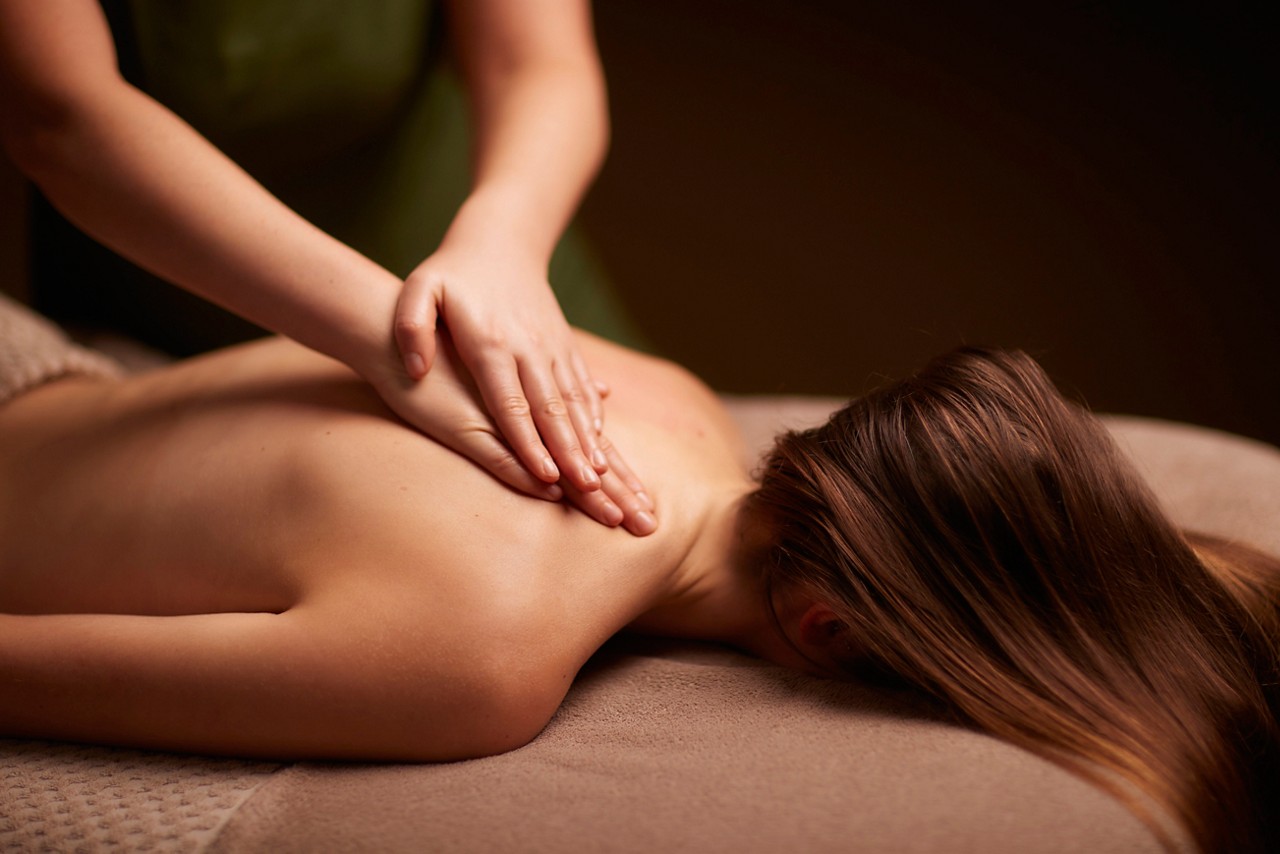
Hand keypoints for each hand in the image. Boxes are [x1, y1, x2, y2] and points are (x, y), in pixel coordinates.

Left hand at [393, 235, 653, 526]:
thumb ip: (411, 326)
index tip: (544, 475)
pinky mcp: (563, 344)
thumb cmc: (451, 272)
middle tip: (587, 490)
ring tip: (601, 476)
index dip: (528, 441)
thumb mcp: (419, 289)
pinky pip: (581, 384)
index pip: (512, 403)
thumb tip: (415, 367)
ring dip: (588, 440)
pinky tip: (601, 441)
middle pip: (551, 409)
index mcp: (492, 342)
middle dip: (570, 452)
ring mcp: (550, 346)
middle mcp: (528, 347)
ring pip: (573, 400)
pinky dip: (593, 415)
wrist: (500, 241)